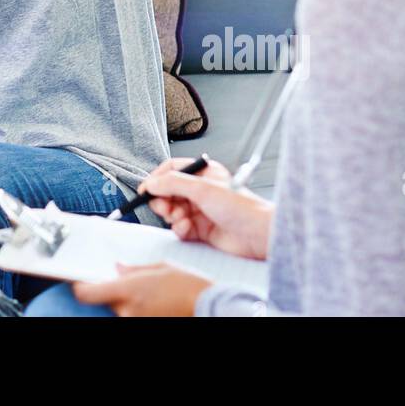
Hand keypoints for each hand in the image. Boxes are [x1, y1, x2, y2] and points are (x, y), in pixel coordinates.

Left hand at [74, 262, 212, 317]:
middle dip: (113, 291)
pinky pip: (132, 316)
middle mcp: (127, 310)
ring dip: (127, 301)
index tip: (80, 281)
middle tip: (129, 283)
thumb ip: (132, 270)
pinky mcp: (143, 326)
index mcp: (127, 290)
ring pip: (119, 309)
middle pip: (105, 300)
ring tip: (148, 293)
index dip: (80, 286)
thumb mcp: (157, 268)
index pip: (86, 293)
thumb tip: (118, 268)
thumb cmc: (185, 285)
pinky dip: (137, 310)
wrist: (206, 306)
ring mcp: (135, 322)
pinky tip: (152, 303)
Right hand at [138, 156, 272, 260]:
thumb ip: (173, 183)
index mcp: (203, 172)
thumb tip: (151, 183)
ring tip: (181, 219)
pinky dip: (180, 229)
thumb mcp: (203, 188)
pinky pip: (180, 228)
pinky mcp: (202, 230)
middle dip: (163, 200)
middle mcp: (201, 190)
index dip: (156, 179)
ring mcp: (201, 210)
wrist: (259, 235)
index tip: (145, 190)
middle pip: (168, 192)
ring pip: (173, 211)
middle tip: (164, 208)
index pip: (171, 170)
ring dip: (172, 216)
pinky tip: (187, 229)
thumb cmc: (241, 207)